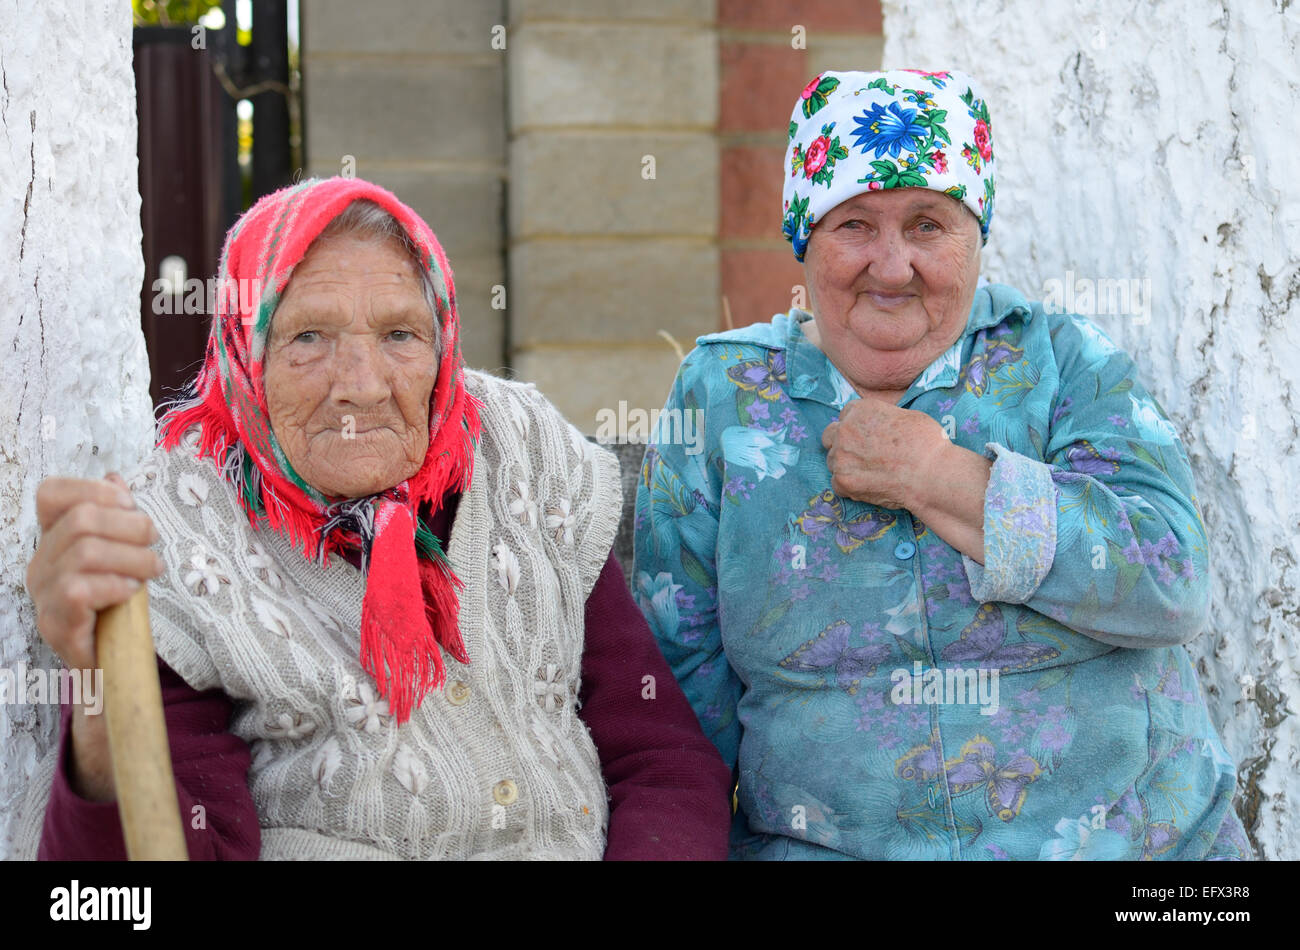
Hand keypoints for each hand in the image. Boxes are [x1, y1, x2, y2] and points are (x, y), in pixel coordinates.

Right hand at [25, 473, 163, 799]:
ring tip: (151, 571)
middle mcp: (40, 563)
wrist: (111, 666)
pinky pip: (80, 589)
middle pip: (81, 519)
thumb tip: (116, 478)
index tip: (129, 505)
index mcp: (53, 539)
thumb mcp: (122, 555)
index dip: (94, 489)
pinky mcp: (55, 624)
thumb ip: (116, 518)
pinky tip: (130, 594)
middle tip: (154, 543)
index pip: (51, 493)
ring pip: (85, 551)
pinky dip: (115, 586)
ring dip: (131, 557)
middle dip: (130, 525)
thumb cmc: (118, 606)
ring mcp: (42, 595)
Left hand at [821, 398, 949, 509]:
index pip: (846, 414)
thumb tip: (878, 426)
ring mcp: (841, 457)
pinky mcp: (843, 481)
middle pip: (830, 435)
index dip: (857, 427)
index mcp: (860, 410)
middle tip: (861, 454)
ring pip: (832, 461)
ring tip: (869, 472)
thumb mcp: (905, 415)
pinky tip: (868, 485)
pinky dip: (849, 486)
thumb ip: (882, 419)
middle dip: (842, 443)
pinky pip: (837, 483)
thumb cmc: (927, 443)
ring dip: (845, 465)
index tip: (866, 437)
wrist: (931, 473)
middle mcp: (845, 430)